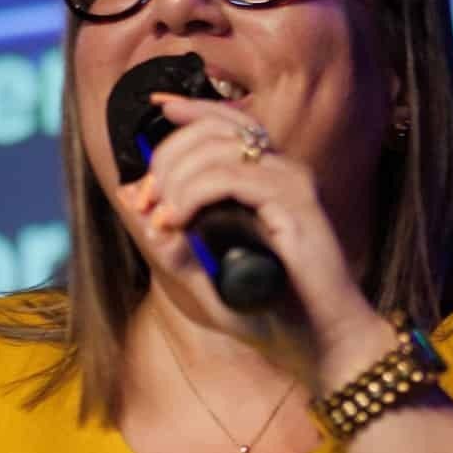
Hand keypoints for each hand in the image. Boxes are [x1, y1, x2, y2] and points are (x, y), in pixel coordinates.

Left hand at [118, 93, 389, 382]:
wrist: (322, 343)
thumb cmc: (273, 312)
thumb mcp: (204, 276)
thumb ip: (170, 240)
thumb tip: (131, 197)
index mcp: (268, 177)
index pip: (226, 120)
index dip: (187, 109)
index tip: (153, 110)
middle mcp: (283, 170)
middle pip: (213, 129)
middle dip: (166, 158)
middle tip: (145, 202)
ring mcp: (292, 183)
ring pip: (217, 148)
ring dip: (175, 178)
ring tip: (161, 218)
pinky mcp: (296, 203)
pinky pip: (231, 177)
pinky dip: (193, 194)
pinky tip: (176, 221)